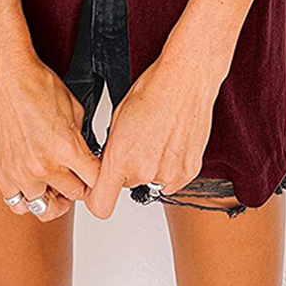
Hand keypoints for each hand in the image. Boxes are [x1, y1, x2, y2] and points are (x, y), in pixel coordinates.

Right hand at [0, 0, 100, 221]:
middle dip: (79, 187)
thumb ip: (81, 138)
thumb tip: (85, 155)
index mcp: (65, 148)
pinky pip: (16, 203)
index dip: (98, 178)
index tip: (94, 174)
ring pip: (44, 208)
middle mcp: (43, 165)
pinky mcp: (1, 172)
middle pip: (72, 197)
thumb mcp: (75, 108)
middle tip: (77, 179)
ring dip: (53, 199)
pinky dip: (27, 199)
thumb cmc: (37, 85)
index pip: (94, 182)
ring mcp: (19, 172)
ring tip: (55, 186)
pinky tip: (32, 186)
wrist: (6, 76)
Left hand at [84, 46, 219, 218]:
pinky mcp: (189, 172)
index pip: (100, 204)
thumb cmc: (154, 90)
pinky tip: (172, 141)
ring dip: (151, 167)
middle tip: (138, 142)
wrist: (187, 80)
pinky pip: (172, 179)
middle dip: (129, 168)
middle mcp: (145, 171)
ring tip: (158, 138)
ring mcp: (169, 174)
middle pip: (127, 185)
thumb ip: (111, 150)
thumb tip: (108, 164)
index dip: (97, 198)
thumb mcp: (118, 118)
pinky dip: (170, 165)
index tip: (98, 189)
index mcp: (121, 158)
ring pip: (151, 181)